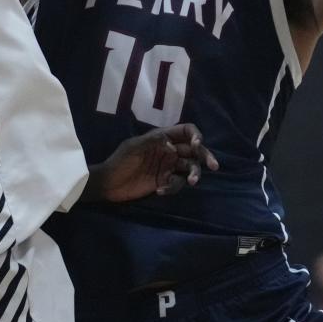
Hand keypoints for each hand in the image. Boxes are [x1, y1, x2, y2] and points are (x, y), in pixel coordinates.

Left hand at [88, 124, 218, 203]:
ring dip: (194, 174)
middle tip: (214, 166)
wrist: (108, 183)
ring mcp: (168, 167)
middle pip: (194, 151)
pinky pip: (177, 183)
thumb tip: (172, 143)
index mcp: (163, 138)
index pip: (186, 131)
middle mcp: (170, 151)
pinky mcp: (165, 182)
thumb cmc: (120, 160)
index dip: (195, 136)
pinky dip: (174, 187)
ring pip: (190, 168)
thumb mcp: (134, 146)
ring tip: (191, 182)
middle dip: (205, 156)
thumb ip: (154, 141)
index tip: (197, 145)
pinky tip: (161, 190)